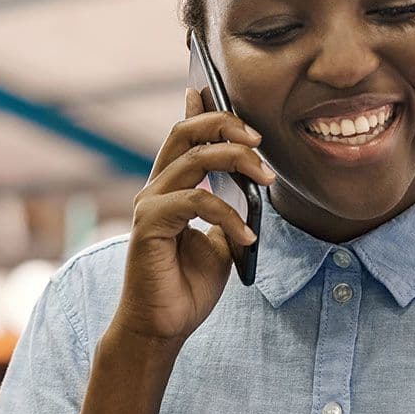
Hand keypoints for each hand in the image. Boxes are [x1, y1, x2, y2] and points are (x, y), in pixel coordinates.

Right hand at [113, 88, 274, 345]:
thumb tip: (252, 187)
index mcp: (172, 187)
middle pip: (185, 132)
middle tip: (259, 139)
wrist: (163, 326)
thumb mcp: (221, 241)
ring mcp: (150, 205)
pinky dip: (227, 215)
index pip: (184, 135)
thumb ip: (230, 210)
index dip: (200, 108)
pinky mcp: (149, 225)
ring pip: (193, 159)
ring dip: (235, 162)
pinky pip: (195, 201)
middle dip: (224, 124)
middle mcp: (156, 188)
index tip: (215, 87)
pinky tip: (247, 237)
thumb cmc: (188, 285)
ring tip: (265, 180)